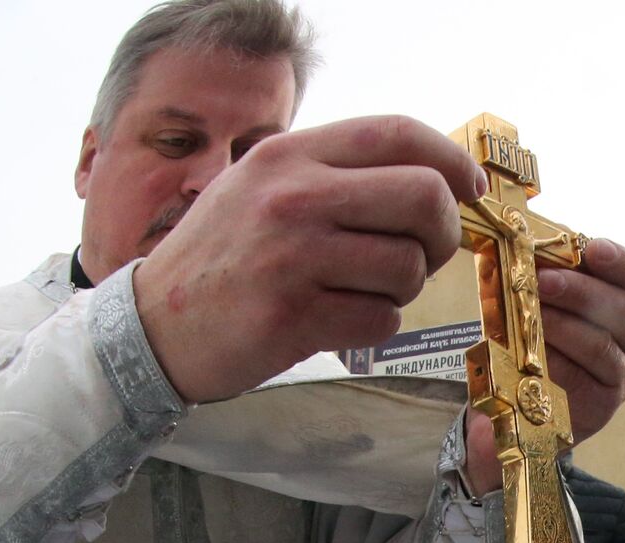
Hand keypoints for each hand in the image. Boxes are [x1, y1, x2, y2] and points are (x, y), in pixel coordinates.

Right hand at [133, 116, 487, 402]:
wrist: (156, 326)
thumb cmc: (222, 257)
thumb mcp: (263, 187)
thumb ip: (336, 174)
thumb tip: (432, 177)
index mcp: (289, 155)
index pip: (398, 134)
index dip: (450, 160)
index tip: (469, 188)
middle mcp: (293, 197)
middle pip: (424, 199)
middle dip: (443, 234)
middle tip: (425, 254)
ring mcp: (293, 258)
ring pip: (409, 267)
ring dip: (404, 288)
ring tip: (364, 290)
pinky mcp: (294, 317)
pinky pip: (383, 319)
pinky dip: (376, 325)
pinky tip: (341, 319)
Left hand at [538, 239, 624, 443]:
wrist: (526, 406)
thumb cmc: (539, 346)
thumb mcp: (544, 308)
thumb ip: (545, 280)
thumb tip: (524, 245)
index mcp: (623, 308)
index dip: (620, 262)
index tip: (594, 248)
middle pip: (620, 309)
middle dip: (580, 290)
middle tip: (543, 280)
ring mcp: (620, 374)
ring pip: (599, 345)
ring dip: (562, 325)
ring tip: (529, 314)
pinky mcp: (602, 405)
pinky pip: (579, 379)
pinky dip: (554, 362)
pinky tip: (532, 353)